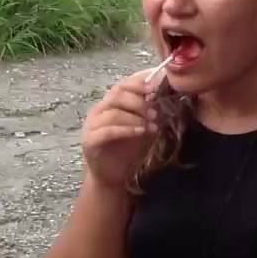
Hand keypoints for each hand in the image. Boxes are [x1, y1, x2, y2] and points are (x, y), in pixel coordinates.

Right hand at [81, 71, 159, 187]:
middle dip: (139, 101)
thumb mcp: (145, 126)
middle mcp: (99, 111)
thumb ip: (151, 112)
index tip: (156, 87)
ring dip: (136, 116)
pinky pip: (108, 130)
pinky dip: (126, 129)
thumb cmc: (129, 148)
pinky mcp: (90, 141)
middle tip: (155, 112)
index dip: (139, 83)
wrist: (113, 174)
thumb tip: (166, 97)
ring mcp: (92, 125)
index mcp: (111, 103)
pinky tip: (141, 132)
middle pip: (117, 94)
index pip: (123, 85)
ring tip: (152, 124)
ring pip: (113, 112)